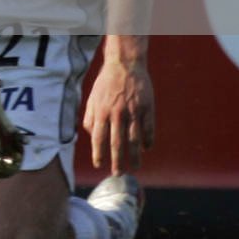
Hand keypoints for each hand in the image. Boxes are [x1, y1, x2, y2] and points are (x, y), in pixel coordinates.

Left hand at [83, 52, 153, 173]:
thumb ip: (89, 118)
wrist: (125, 64)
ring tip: (134, 168)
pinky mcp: (147, 107)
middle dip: (117, 161)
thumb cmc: (106, 83)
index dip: (98, 153)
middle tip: (118, 174)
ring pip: (134, 139)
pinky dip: (148, 140)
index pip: (98, 138)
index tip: (99, 165)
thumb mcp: (92, 98)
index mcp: (101, 111)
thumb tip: (91, 136)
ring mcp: (133, 111)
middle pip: (117, 143)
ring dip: (134, 156)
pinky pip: (148, 128)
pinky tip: (146, 148)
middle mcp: (117, 113)